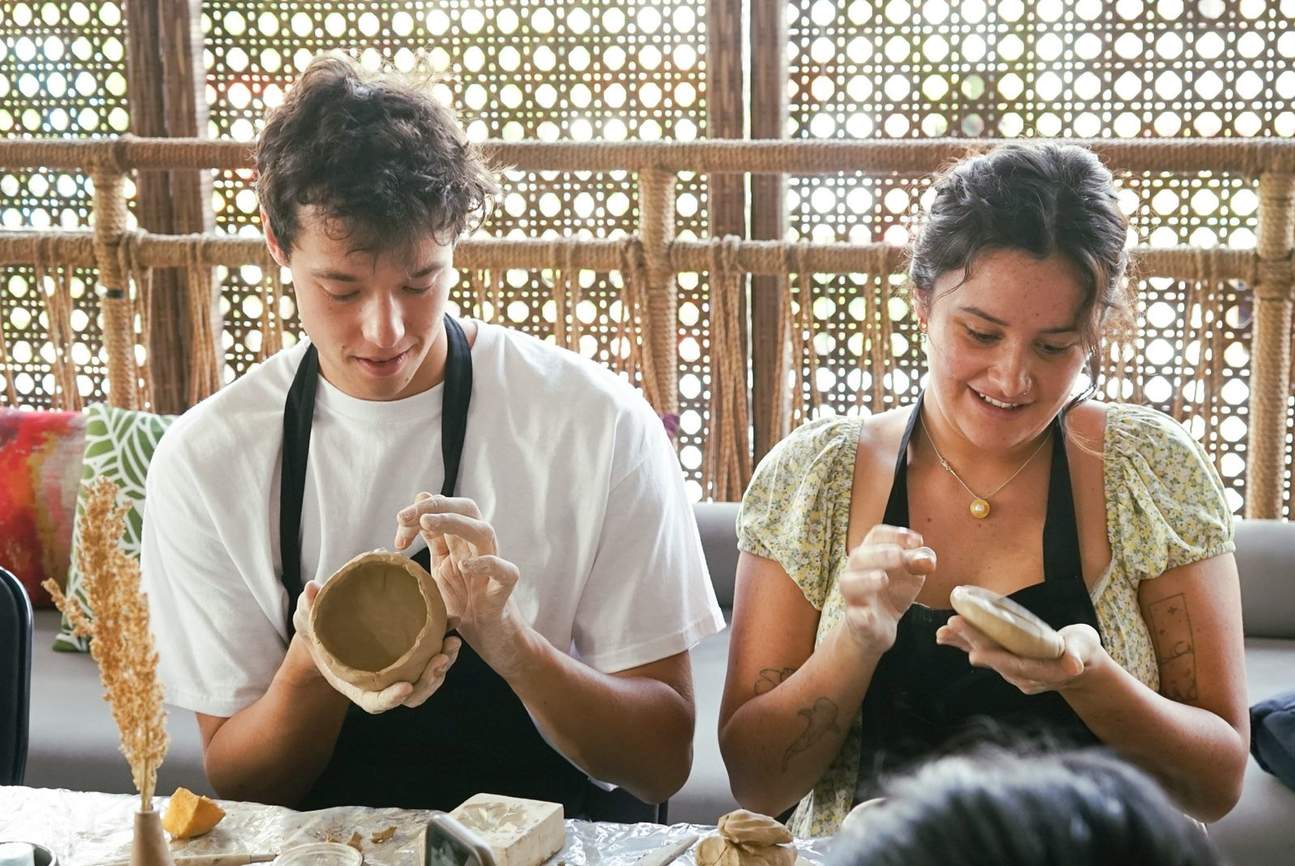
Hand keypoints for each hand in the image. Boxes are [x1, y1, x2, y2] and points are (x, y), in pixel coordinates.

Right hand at [293, 579, 461, 712]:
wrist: (331, 629)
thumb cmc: (319, 629)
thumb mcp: (309, 619)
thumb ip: (309, 608)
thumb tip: (311, 588)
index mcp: (356, 684)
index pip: (375, 702)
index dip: (391, 698)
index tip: (405, 688)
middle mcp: (381, 684)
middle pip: (410, 694)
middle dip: (429, 681)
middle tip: (441, 658)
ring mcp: (399, 672)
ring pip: (427, 680)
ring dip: (443, 664)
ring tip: (453, 642)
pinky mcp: (412, 655)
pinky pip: (432, 655)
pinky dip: (444, 643)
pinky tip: (453, 622)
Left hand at [394, 493, 530, 674]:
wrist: (488, 636)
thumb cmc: (463, 601)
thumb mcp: (439, 566)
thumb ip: (432, 537)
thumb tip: (420, 497)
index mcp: (460, 540)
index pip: (445, 508)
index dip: (419, 511)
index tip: (397, 529)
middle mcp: (478, 546)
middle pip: (467, 508)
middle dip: (437, 505)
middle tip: (405, 516)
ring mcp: (494, 564)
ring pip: (484, 531)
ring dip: (455, 522)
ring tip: (427, 523)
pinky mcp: (505, 587)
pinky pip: (503, 569)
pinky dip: (486, 564)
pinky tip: (465, 566)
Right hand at [839, 525, 937, 651]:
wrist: (878, 627)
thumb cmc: (893, 592)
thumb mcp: (912, 574)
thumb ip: (921, 562)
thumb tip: (927, 558)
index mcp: (870, 554)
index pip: (876, 535)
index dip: (895, 534)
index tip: (916, 541)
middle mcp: (856, 571)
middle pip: (859, 556)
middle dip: (881, 554)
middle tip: (900, 556)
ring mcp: (854, 597)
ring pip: (849, 584)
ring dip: (865, 579)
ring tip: (883, 578)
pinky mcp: (856, 621)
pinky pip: (854, 617)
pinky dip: (860, 615)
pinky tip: (869, 614)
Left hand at [936, 617, 1104, 693]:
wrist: (1079, 666)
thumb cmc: (1083, 650)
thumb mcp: (1084, 647)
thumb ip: (1077, 653)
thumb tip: (1073, 663)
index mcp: (1043, 671)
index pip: (1017, 666)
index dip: (996, 660)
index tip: (976, 654)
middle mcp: (1023, 676)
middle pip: (996, 659)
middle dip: (972, 642)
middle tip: (952, 625)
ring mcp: (1012, 671)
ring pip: (985, 656)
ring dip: (963, 643)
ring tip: (943, 632)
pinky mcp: (1005, 663)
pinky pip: (982, 652)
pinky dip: (963, 643)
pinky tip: (945, 635)